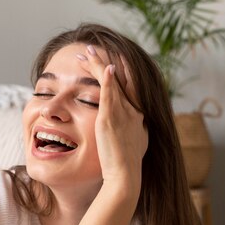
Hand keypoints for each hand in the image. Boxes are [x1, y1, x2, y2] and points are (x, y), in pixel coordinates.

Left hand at [77, 45, 147, 195]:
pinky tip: (104, 67)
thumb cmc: (127, 164)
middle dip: (104, 61)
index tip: (109, 59)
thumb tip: (134, 125)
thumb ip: (134, 129)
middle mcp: (132, 110)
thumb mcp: (136, 142)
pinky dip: (107, 80)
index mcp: (137, 114)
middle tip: (91, 49)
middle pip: (118, 78)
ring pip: (110, 82)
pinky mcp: (110, 119)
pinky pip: (109, 95)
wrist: (126, 176)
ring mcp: (122, 113)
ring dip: (98, 64)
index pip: (128, 85)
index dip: (118, 70)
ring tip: (86, 51)